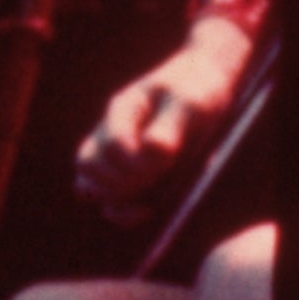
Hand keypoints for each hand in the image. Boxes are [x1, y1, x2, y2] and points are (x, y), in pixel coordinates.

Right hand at [69, 7, 258, 215]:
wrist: (209, 86)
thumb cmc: (198, 89)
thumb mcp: (190, 102)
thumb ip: (170, 126)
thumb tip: (152, 153)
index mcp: (123, 109)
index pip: (115, 144)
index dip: (137, 162)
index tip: (167, 160)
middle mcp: (112, 133)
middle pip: (89, 166)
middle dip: (123, 182)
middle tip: (156, 179)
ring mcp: (118, 155)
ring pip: (89, 186)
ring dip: (116, 202)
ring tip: (145, 207)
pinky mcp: (134, 175)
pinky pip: (113, 202)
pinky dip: (124, 212)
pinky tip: (147, 212)